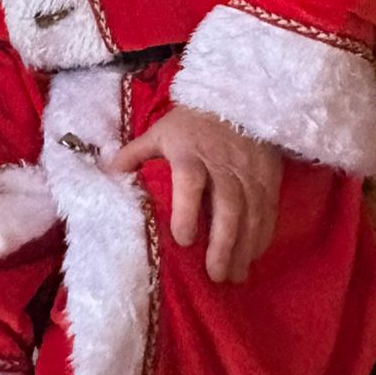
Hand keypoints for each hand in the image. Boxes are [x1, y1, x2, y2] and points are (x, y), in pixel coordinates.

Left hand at [102, 104, 282, 284]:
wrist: (237, 98)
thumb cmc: (192, 122)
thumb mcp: (160, 132)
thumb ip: (135, 154)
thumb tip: (107, 173)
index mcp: (190, 152)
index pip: (190, 181)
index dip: (187, 211)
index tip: (183, 240)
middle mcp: (222, 164)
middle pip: (227, 205)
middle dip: (223, 243)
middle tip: (215, 274)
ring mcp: (249, 172)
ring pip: (251, 213)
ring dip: (244, 247)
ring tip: (234, 276)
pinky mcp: (268, 177)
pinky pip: (268, 210)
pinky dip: (263, 235)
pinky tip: (253, 257)